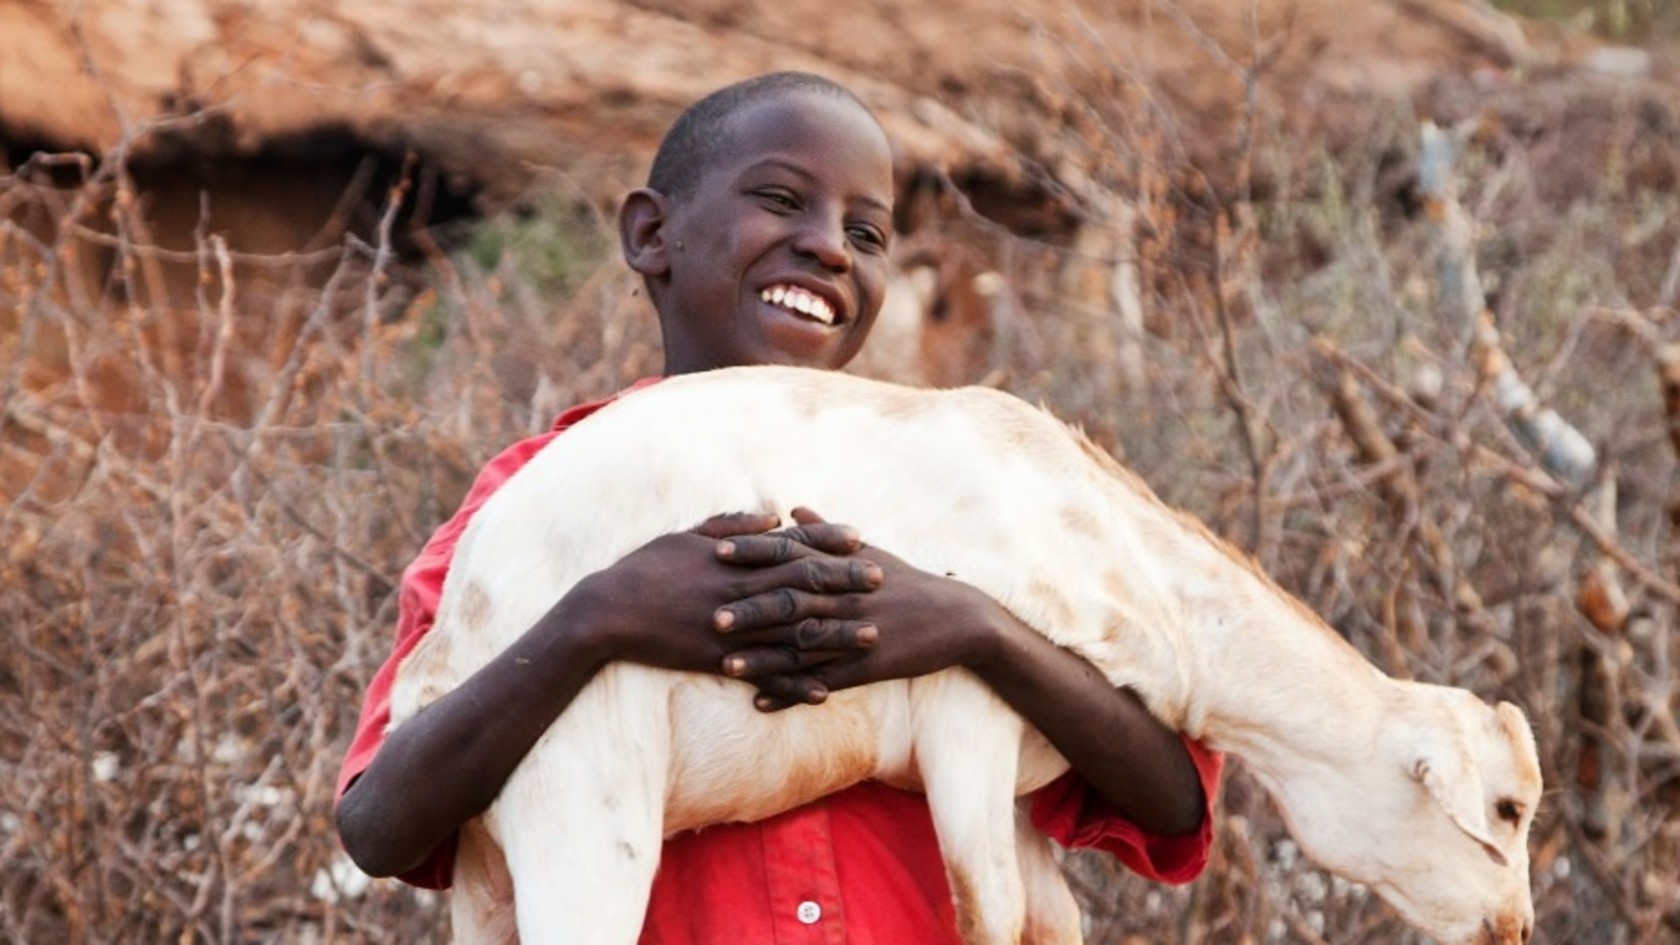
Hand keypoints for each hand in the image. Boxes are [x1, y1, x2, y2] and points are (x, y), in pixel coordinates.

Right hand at [561, 510, 883, 697]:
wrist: (606, 613)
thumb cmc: (645, 567)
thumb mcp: (687, 535)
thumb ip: (733, 524)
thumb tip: (773, 516)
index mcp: (734, 558)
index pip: (792, 545)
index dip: (827, 541)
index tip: (860, 536)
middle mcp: (739, 592)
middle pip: (803, 585)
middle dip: (845, 582)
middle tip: (883, 578)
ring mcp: (732, 630)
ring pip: (793, 632)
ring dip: (835, 634)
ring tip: (872, 635)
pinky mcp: (719, 662)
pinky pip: (765, 675)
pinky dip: (795, 684)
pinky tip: (825, 692)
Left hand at [713, 511, 1008, 710]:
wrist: (956, 619)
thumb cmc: (906, 581)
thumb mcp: (866, 552)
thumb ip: (822, 534)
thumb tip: (789, 508)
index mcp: (841, 567)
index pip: (791, 554)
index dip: (754, 552)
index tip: (717, 551)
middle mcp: (845, 598)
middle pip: (790, 601)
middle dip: (749, 609)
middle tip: (708, 615)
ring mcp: (855, 635)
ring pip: (801, 647)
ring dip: (762, 659)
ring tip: (724, 667)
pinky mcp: (866, 668)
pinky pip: (821, 682)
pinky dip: (789, 693)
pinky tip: (759, 703)